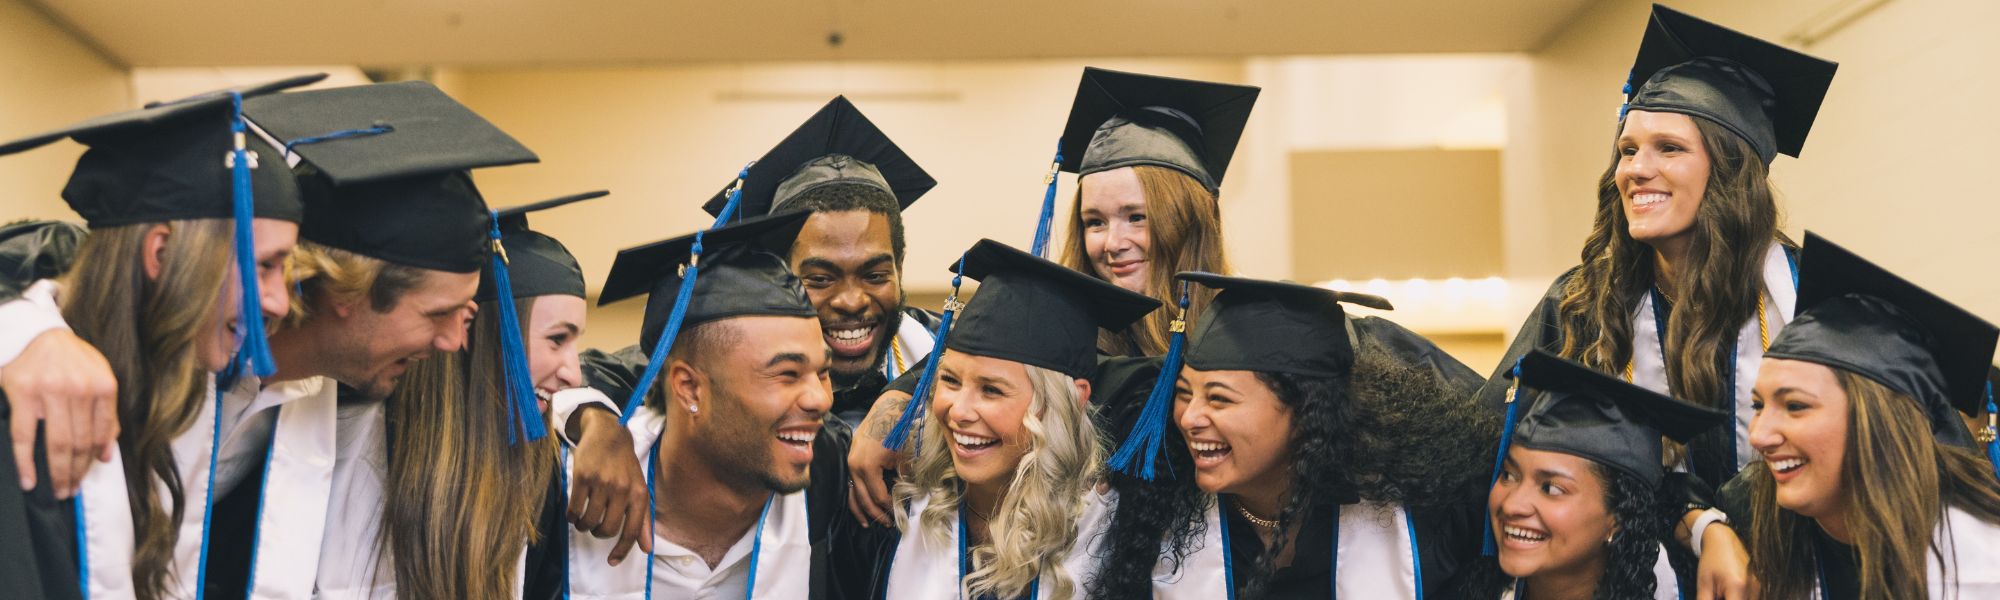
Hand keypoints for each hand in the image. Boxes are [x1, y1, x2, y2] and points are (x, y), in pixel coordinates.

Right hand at [3, 329, 116, 497]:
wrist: (32, 333)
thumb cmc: (68, 358)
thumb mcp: (98, 377)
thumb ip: (106, 413)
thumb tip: (107, 453)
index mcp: (103, 386)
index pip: (103, 432)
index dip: (95, 458)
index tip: (89, 474)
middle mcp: (80, 390)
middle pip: (81, 442)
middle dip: (77, 472)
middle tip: (70, 491)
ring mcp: (51, 392)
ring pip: (58, 443)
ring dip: (58, 473)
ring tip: (57, 490)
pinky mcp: (24, 394)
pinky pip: (25, 437)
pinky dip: (26, 463)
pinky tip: (29, 480)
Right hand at [565, 406, 650, 564]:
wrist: (609, 434)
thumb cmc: (625, 466)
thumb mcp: (640, 489)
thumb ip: (643, 519)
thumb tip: (647, 549)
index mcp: (639, 495)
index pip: (632, 531)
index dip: (622, 550)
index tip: (612, 561)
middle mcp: (622, 489)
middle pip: (607, 529)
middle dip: (598, 534)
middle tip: (595, 527)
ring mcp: (602, 483)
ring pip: (589, 521)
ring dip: (584, 526)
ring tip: (584, 520)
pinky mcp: (583, 476)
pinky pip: (574, 508)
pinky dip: (572, 516)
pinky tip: (574, 513)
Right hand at [846, 390, 913, 526]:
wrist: (888, 408)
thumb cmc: (899, 431)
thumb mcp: (905, 456)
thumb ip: (905, 479)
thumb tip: (908, 497)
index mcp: (867, 466)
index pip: (878, 496)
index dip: (889, 507)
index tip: (898, 514)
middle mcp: (854, 466)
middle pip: (863, 498)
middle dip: (875, 513)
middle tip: (887, 525)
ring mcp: (850, 462)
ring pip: (852, 493)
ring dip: (860, 510)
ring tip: (868, 524)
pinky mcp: (851, 458)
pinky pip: (852, 483)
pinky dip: (856, 496)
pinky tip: (861, 506)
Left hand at [1696, 525, 1756, 599]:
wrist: (1723, 541)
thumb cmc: (1711, 560)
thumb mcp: (1703, 584)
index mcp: (1738, 587)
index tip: (1715, 599)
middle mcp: (1754, 589)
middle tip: (1718, 594)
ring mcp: (1760, 588)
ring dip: (1735, 599)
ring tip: (1722, 593)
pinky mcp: (1761, 587)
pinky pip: (1751, 598)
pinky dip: (1740, 598)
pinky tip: (1731, 593)